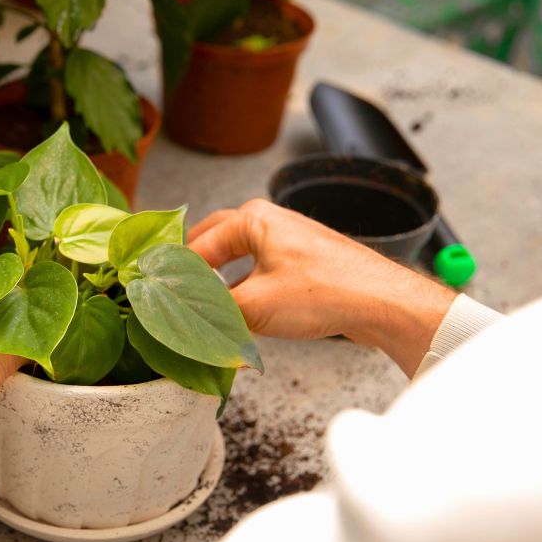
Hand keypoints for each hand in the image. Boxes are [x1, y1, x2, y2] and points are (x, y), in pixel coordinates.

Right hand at [188, 199, 455, 375]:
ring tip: (202, 306)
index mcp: (251, 218)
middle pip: (213, 243)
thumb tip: (187, 323)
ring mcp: (287, 238)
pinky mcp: (302, 261)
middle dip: (193, 269)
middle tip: (173, 294)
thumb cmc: (328, 291)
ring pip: (237, 258)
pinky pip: (258, 270)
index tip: (159, 295)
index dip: (175, 273)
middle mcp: (268, 220)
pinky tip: (239, 311)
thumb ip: (214, 313)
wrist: (382, 302)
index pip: (196, 245)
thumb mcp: (256, 307)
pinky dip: (242, 288)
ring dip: (218, 281)